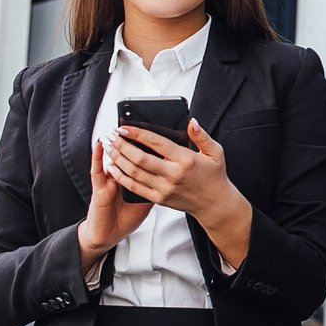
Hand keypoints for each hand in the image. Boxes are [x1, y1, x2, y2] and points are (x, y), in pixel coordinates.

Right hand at [77, 138, 150, 272]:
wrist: (109, 235)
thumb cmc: (127, 219)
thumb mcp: (148, 203)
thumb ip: (157, 186)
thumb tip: (170, 171)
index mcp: (134, 180)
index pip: (140, 159)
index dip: (143, 146)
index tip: (149, 134)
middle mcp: (119, 178)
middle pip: (126, 156)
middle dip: (128, 142)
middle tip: (131, 126)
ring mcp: (107, 182)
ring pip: (111, 159)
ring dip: (114, 144)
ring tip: (116, 129)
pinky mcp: (98, 188)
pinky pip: (97, 170)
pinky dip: (97, 156)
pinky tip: (98, 145)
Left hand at [107, 119, 252, 268]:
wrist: (214, 204)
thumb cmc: (214, 176)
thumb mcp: (215, 152)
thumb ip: (201, 135)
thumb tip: (190, 121)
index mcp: (186, 160)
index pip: (156, 143)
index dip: (138, 134)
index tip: (124, 128)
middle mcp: (173, 175)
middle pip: (140, 158)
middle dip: (122, 145)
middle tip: (111, 136)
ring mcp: (164, 188)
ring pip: (134, 172)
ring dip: (118, 159)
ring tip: (109, 148)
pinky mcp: (159, 198)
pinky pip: (135, 187)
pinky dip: (121, 177)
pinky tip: (113, 168)